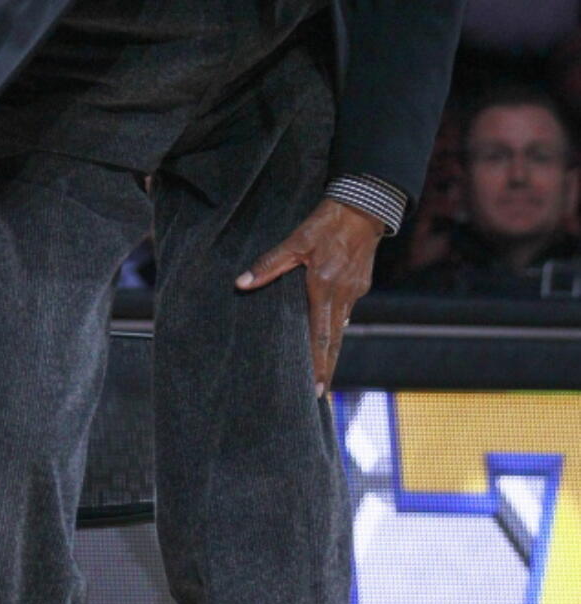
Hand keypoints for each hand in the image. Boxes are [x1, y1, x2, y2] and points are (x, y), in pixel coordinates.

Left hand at [235, 197, 381, 397]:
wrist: (362, 209)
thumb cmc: (325, 224)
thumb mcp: (295, 241)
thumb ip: (269, 264)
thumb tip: (241, 283)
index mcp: (324, 288)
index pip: (320, 336)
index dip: (318, 364)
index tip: (316, 389)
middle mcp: (342, 296)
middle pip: (334, 342)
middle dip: (327, 368)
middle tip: (320, 394)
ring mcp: (354, 292)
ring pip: (340, 327)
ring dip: (331, 349)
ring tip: (320, 370)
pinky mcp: (360, 286)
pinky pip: (345, 311)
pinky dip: (336, 326)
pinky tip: (327, 332)